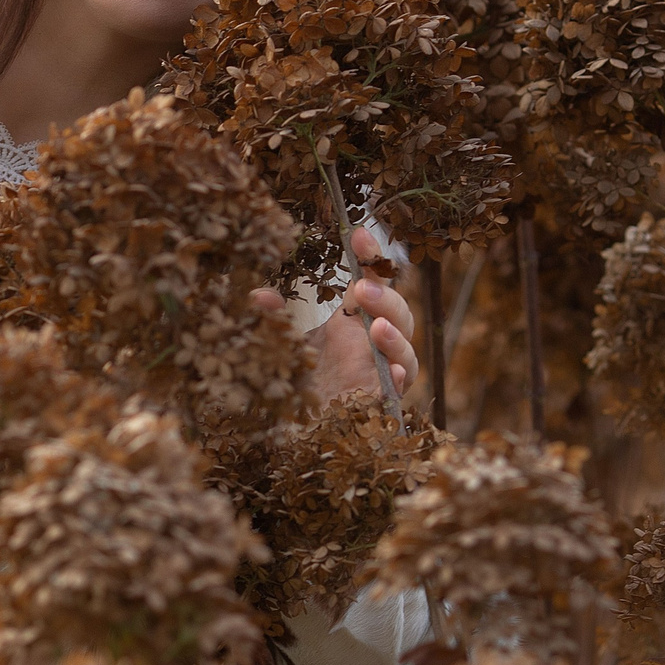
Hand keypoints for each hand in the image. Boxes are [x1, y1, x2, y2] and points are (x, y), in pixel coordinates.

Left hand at [252, 227, 417, 400]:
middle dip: (385, 299)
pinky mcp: (380, 405)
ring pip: (407, 351)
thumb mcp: (279, 343)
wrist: (292, 431)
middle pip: (398, 314)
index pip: (372, 281)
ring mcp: (380, 375)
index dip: (370, 256)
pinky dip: (400, 380)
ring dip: (395, 336)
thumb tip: (258, 295)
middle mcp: (372, 346)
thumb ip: (272, 319)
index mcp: (352, 322)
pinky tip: (393, 373)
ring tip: (376, 328)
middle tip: (362, 291)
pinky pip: (399, 391)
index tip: (357, 233)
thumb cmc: (294, 382)